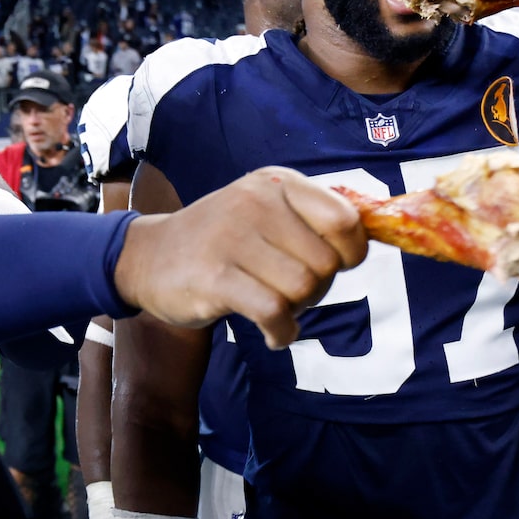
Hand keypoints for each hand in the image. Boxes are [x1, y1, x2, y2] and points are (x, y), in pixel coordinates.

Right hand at [114, 166, 366, 349]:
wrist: (147, 258)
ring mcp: (233, 237)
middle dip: (318, 289)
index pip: (346, 220)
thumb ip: (312, 220)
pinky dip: (281, 332)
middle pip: (326, 264)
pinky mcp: (215, 277)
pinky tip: (272, 334)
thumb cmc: (222, 241)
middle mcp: (256, 202)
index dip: (351, 253)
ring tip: (274, 307)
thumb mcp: (264, 211)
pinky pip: (274, 313)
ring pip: (303, 289)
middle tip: (290, 292)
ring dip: (296, 311)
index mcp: (277, 184)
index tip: (333, 266)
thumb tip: (371, 238)